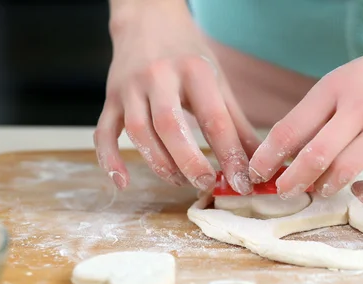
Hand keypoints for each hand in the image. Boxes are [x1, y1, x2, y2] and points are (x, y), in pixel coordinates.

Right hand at [94, 0, 258, 193]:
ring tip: (179, 180)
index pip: (214, 119)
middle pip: (170, 126)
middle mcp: (159, 77)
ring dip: (159, 163)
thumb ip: (236, 123)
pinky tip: (123, 182)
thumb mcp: (217, 82)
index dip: (229, 155)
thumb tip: (258, 160)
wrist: (147, 20)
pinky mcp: (110, 99)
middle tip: (206, 184)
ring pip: (138, 132)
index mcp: (194, 71)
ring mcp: (131, 88)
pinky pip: (104, 132)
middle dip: (189, 161)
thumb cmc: (188, 56)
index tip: (241, 183)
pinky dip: (109, 160)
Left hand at [248, 0, 362, 205]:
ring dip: (326, 188)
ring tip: (320, 190)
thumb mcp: (347, 78)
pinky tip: (360, 191)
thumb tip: (289, 150)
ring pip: (345, 170)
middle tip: (283, 192)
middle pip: (313, 155)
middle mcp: (358, 106)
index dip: (267, 157)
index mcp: (334, 88)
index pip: (290, 128)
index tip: (256, 173)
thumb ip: (321, 111)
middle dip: (291, 181)